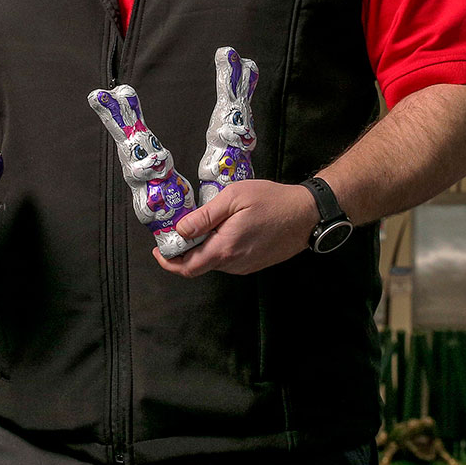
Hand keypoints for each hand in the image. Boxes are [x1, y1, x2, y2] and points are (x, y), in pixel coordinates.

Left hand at [154, 179, 319, 276]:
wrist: (307, 214)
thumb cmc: (272, 201)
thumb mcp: (234, 197)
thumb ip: (204, 216)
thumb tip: (180, 230)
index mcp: (225, 248)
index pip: (187, 267)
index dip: (168, 261)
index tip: (158, 249)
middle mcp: (233, 263)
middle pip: (198, 265)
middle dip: (183, 252)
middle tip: (176, 232)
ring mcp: (245, 266)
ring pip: (213, 262)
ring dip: (202, 249)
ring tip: (201, 226)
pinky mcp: (254, 264)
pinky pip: (228, 260)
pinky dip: (217, 249)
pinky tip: (222, 230)